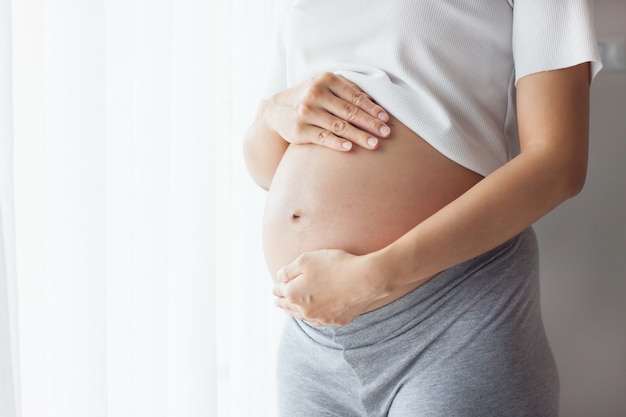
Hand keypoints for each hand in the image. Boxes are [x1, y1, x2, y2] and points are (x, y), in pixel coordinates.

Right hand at [267, 72, 390, 150]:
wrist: (278, 111)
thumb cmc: (311, 98)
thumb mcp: (326, 87)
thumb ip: (348, 90)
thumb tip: (374, 101)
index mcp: (326, 80)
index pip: (354, 96)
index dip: (372, 108)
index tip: (386, 118)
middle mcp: (315, 94)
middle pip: (349, 111)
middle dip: (370, 123)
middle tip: (386, 133)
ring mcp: (306, 112)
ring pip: (338, 126)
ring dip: (359, 136)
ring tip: (374, 144)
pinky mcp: (300, 130)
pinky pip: (322, 138)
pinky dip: (336, 143)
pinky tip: (350, 148)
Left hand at [272, 249, 383, 325]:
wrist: (366, 279)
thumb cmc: (335, 265)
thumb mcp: (306, 259)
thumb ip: (288, 269)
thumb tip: (279, 277)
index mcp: (293, 294)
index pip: (280, 290)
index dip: (277, 286)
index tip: (276, 285)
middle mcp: (304, 310)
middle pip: (288, 306)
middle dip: (282, 301)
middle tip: (277, 300)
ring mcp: (321, 318)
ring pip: (302, 316)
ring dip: (295, 311)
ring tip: (290, 309)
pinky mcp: (336, 321)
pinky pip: (319, 321)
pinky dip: (313, 316)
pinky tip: (313, 314)